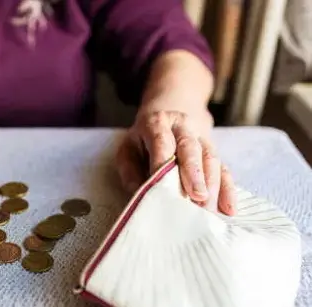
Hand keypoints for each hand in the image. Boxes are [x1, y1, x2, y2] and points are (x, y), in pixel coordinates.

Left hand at [116, 110, 235, 215]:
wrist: (166, 117)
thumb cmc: (142, 143)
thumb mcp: (128, 151)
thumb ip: (130, 171)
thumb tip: (141, 195)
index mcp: (157, 123)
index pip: (161, 141)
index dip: (163, 162)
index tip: (164, 185)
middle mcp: (182, 127)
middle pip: (190, 148)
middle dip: (195, 173)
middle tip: (198, 197)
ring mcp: (201, 137)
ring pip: (210, 158)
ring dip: (212, 185)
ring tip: (209, 209)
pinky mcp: (213, 152)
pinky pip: (224, 168)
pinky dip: (227, 189)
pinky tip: (228, 208)